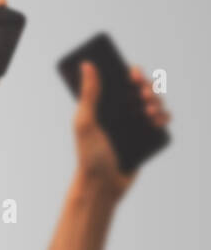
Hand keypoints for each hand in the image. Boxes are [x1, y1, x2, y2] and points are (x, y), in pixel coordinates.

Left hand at [73, 61, 169, 197]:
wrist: (103, 185)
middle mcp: (118, 111)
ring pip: (152, 104)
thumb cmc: (89, 154)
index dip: (129, 72)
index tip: (133, 74)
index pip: (118, 80)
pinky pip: (160, 122)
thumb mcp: (85, 122)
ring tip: (149, 111)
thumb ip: (88, 94)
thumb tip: (87, 64)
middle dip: (146, 87)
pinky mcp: (145, 137)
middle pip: (139, 89)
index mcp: (101, 104)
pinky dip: (164, 117)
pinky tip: (160, 120)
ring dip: (157, 102)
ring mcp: (132, 124)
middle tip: (143, 94)